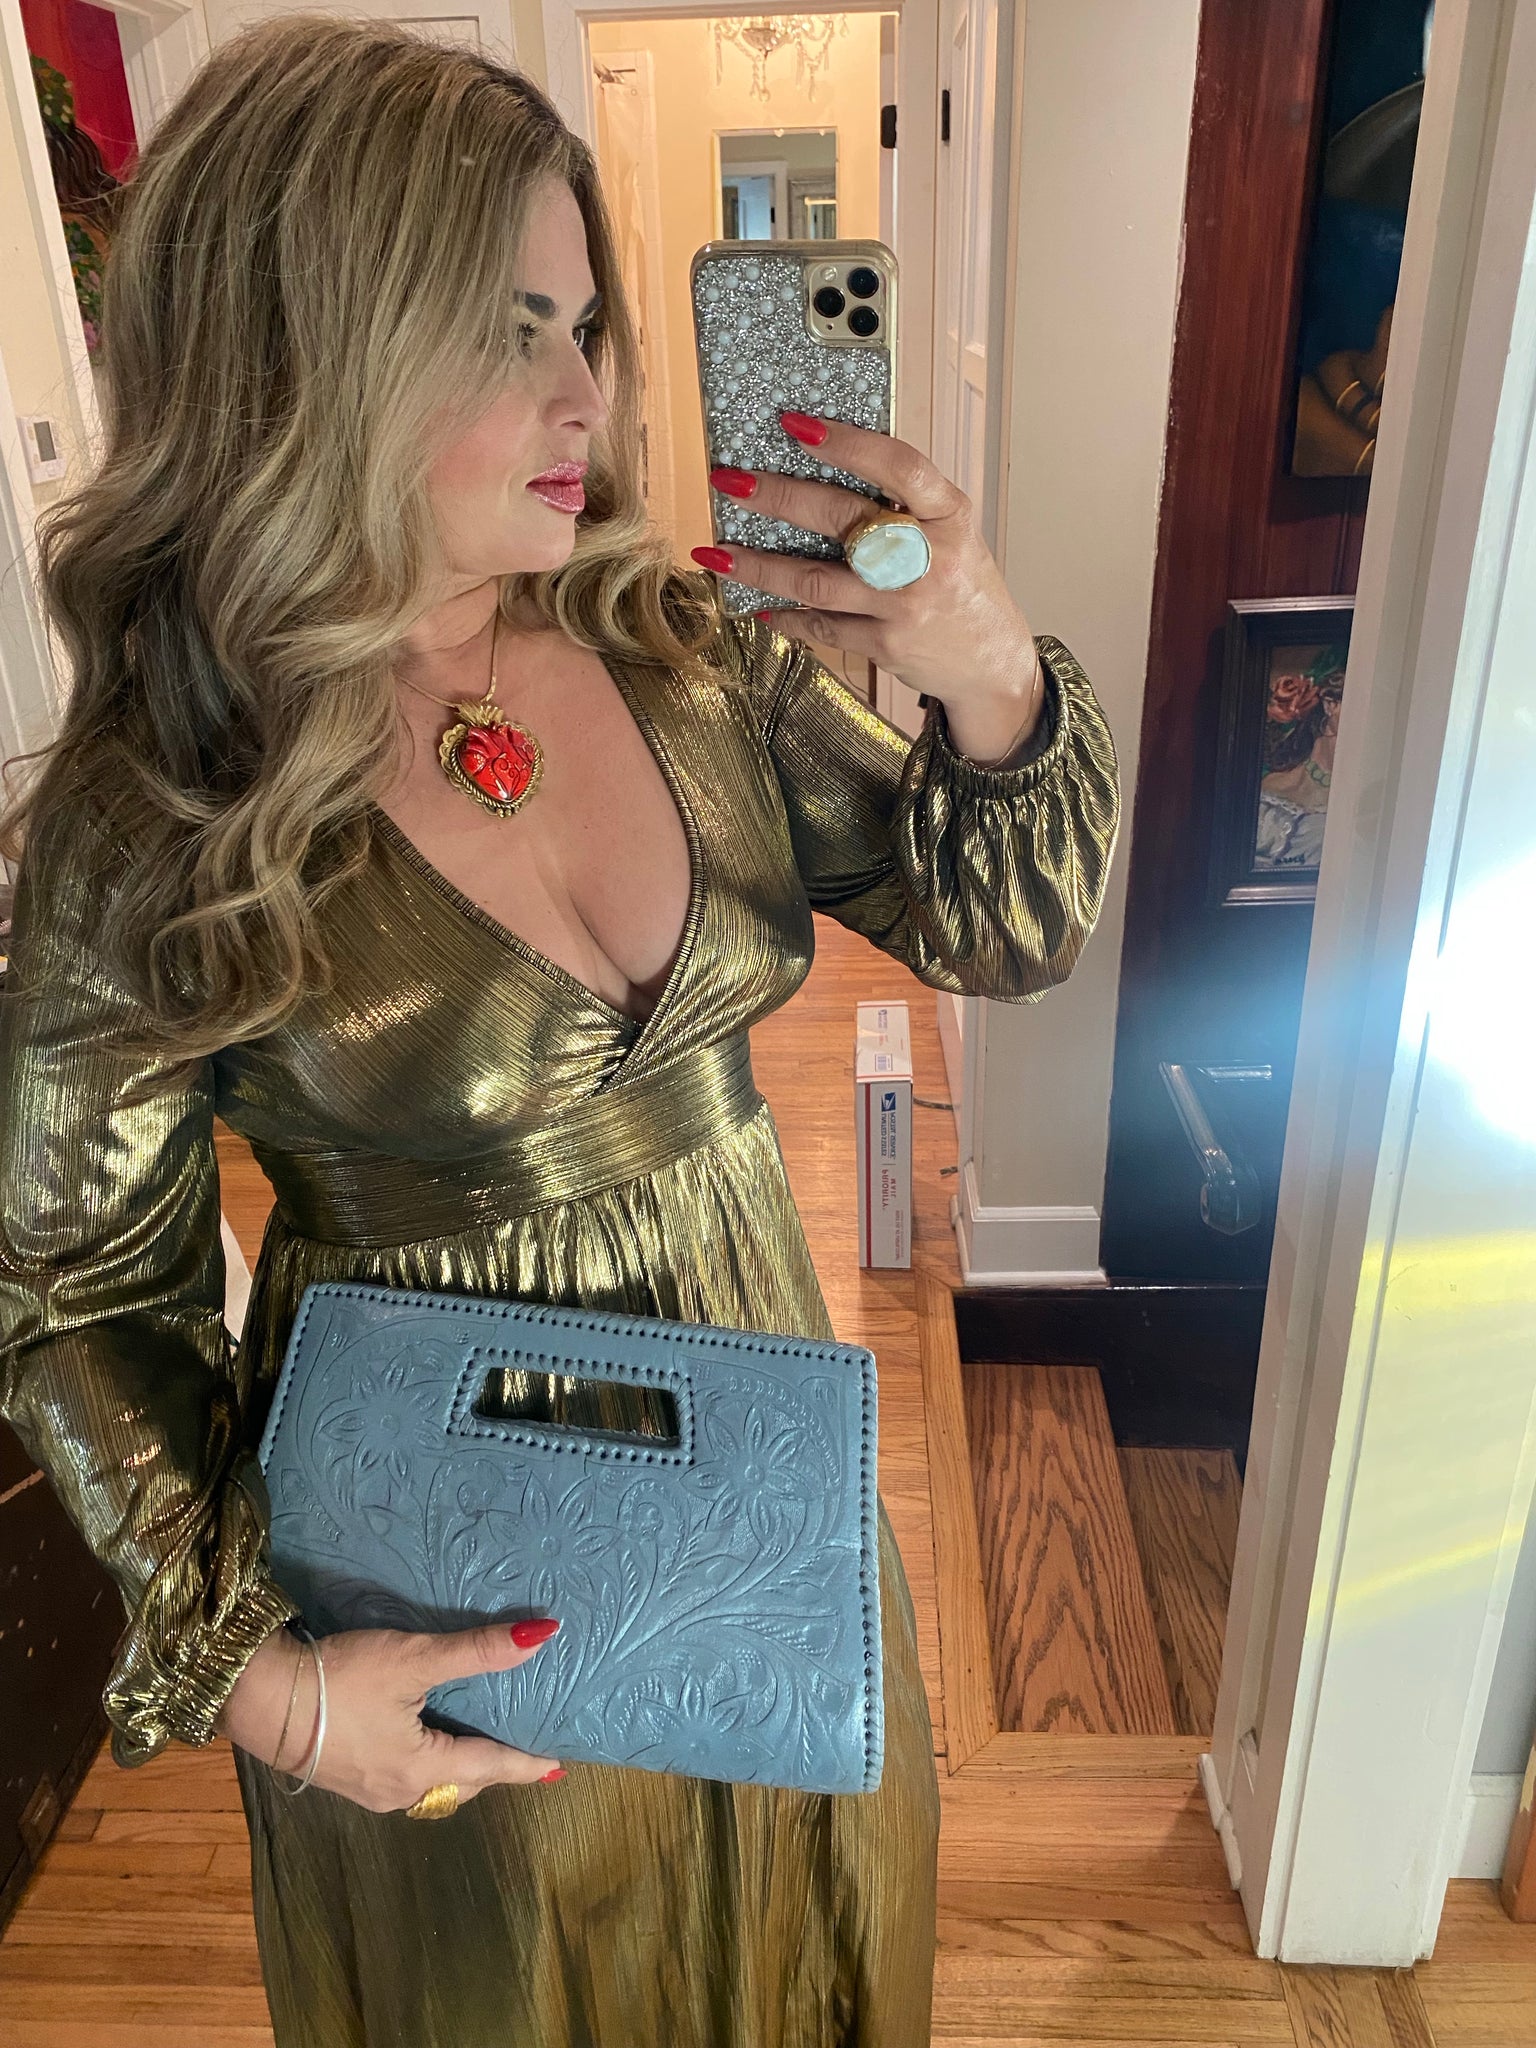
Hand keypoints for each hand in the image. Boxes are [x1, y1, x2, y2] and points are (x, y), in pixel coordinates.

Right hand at [217, 1619, 564, 1811]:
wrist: (257, 1698)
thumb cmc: (341, 1680)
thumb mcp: (413, 1659)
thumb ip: (477, 1651)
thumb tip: (542, 1636)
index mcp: (422, 1769)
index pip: (491, 1766)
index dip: (527, 1764)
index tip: (558, 1767)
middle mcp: (398, 1792)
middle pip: (462, 1783)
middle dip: (493, 1769)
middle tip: (522, 1750)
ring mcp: (367, 1790)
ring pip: (431, 1785)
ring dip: (459, 1769)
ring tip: (481, 1745)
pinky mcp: (343, 1777)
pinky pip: (404, 1779)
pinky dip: (429, 1764)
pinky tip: (425, 1743)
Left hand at [695, 411, 1044, 764]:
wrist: (992, 666)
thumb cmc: (963, 586)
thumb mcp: (952, 533)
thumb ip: (905, 504)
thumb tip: (826, 462)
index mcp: (950, 515)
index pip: (898, 466)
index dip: (846, 442)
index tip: (794, 424)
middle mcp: (928, 559)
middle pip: (841, 518)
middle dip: (776, 496)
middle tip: (729, 481)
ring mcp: (904, 606)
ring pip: (815, 581)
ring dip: (757, 566)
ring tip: (715, 552)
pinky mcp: (886, 645)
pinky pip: (821, 626)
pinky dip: (785, 614)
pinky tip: (756, 602)